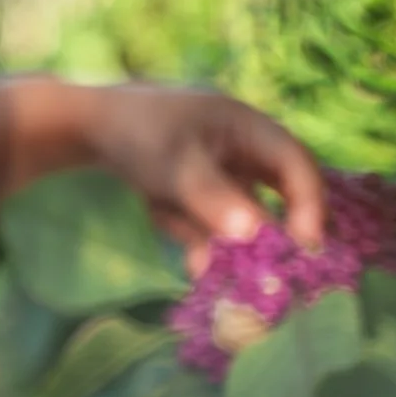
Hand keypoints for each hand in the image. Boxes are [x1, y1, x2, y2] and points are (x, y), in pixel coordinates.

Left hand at [73, 84, 323, 272]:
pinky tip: (168, 227)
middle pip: (277, 197)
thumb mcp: (176, 165)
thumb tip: (253, 233)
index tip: (304, 245)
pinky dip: (190, 230)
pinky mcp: (199, 192)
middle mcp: (244, 150)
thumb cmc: (138, 132)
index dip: (308, 205)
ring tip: (190, 244)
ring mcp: (222, 171)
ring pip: (237, 217)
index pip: (298, 167)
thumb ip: (214, 199)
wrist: (87, 126)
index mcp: (250, 128)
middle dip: (265, 233)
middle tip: (268, 270)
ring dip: (214, 235)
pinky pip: (209, 222)